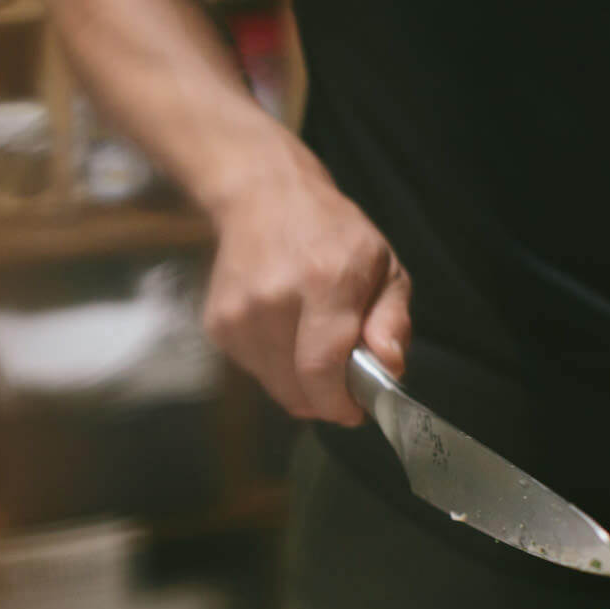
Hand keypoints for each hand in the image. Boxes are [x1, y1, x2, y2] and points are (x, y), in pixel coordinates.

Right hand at [201, 134, 410, 424]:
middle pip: (297, 388)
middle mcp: (273, 300)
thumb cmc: (331, 232)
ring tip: (312, 344)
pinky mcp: (217, 324)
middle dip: (325, 399)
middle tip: (342, 380)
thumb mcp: (384, 264)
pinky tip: (284, 332)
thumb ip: (392, 320)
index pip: (322, 368)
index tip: (355, 411)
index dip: (339, 404)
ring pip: (275, 386)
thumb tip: (389, 368)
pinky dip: (276, 366)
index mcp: (324, 281)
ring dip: (300, 383)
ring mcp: (238, 314)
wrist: (261, 197)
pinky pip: (255, 371)